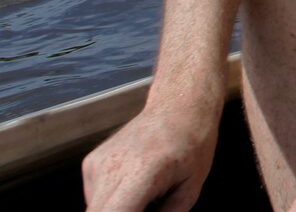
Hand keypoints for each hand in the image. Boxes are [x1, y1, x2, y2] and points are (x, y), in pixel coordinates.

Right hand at [84, 107, 216, 211]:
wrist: (180, 106)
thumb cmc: (193, 144)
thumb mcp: (191, 189)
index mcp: (141, 172)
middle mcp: (112, 167)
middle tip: (149, 204)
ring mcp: (97, 164)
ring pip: (94, 210)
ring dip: (117, 210)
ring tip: (145, 196)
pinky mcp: (90, 164)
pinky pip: (95, 197)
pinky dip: (112, 201)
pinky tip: (135, 184)